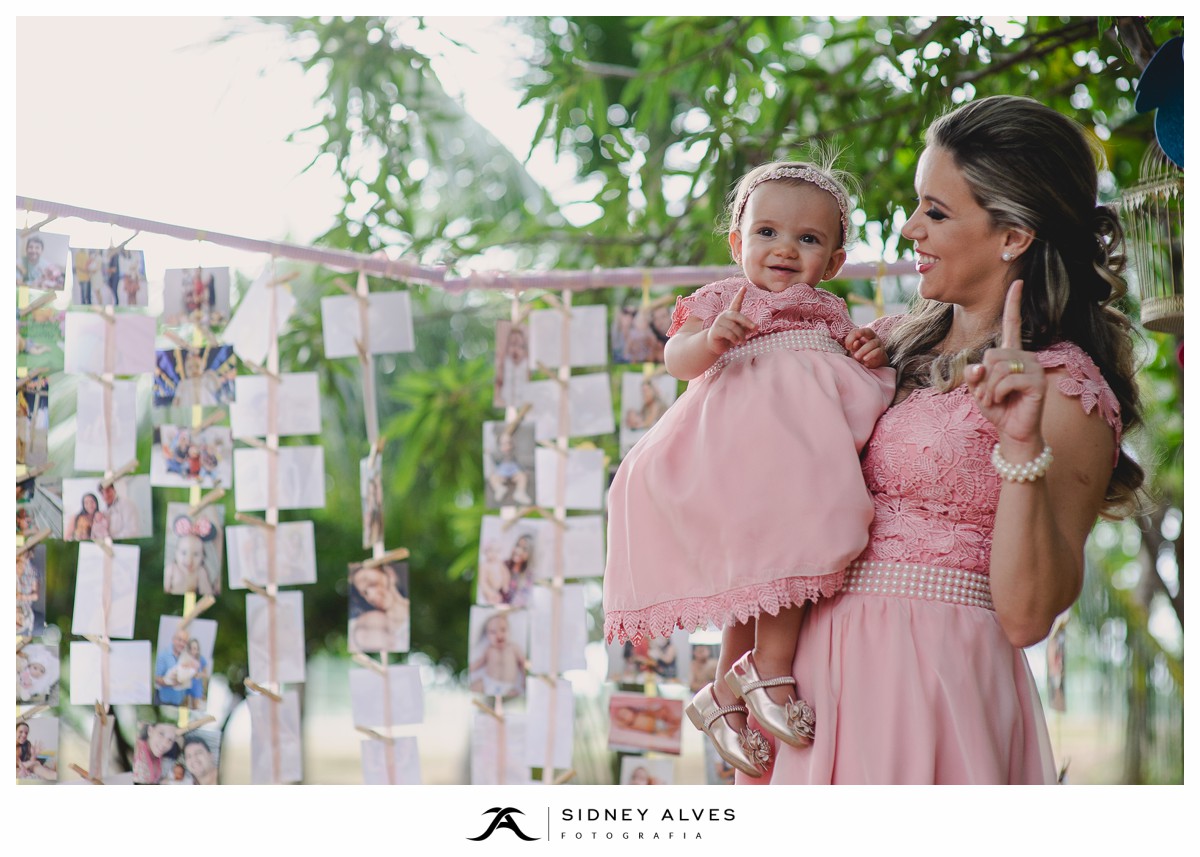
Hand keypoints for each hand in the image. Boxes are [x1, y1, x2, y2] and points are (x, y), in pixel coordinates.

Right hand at [705, 286, 756, 354]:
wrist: (715, 345)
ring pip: (734, 327)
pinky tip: (735, 342)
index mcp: (731, 314)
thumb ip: (747, 328)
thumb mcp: (739, 332)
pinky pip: (728, 333)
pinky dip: (734, 339)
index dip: (740, 295)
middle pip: (738, 316)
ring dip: (741, 336)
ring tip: (742, 341)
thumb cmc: (729, 337)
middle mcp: (724, 316)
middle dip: (748, 322)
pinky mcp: (715, 330)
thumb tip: (756, 327)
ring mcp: (719, 322)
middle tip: (755, 328)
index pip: (735, 303)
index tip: (744, 287)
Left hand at [845, 326, 886, 367]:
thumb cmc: (862, 354)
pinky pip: (877, 351)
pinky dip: (870, 355)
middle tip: (850, 349)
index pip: (857, 330)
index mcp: (864, 334)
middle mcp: (872, 336)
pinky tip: (865, 361)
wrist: (873, 363)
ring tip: (857, 357)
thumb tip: (855, 343)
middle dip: (857, 339)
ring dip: (863, 350)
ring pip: (872, 343)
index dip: (851, 337)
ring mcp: (878, 343)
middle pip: (867, 331)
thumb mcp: (855, 350)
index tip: (847, 347)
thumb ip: (854, 346)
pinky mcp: (882, 352)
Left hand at [966, 280, 1046, 451]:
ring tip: (997, 400)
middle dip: (983, 379)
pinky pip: (1006, 380)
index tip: (1017, 282)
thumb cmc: (998, 409)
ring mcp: (1035, 368)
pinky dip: (996, 394)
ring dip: (989, 389)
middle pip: (992, 354)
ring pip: (997, 367)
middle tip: (989, 395)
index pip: (1013, 324)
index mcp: (1012, 354)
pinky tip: (1004, 401)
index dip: (1013, 304)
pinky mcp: (1038, 382)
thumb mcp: (978, 389)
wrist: (1013, 433)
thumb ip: (974, 374)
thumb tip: (978, 366)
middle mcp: (1026, 357)